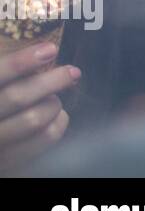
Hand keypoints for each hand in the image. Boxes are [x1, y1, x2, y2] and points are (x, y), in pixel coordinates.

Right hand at [0, 40, 79, 172]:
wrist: (0, 140)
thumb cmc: (4, 107)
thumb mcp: (2, 88)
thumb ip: (11, 76)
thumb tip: (46, 51)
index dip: (21, 62)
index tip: (50, 49)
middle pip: (18, 97)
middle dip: (52, 80)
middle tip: (72, 72)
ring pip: (35, 118)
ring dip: (53, 103)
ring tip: (54, 98)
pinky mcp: (12, 161)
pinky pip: (46, 138)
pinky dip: (60, 122)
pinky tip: (58, 116)